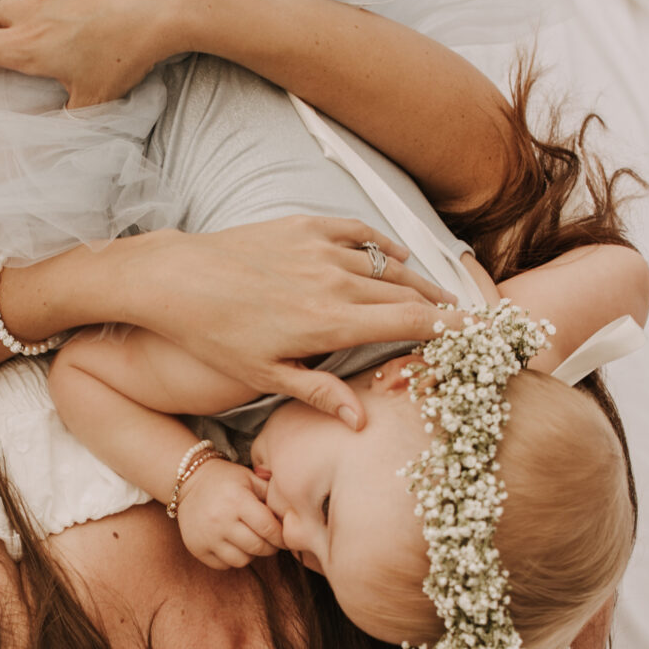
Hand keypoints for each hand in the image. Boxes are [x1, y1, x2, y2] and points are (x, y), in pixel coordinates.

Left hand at [118, 216, 454, 426]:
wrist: (174, 280)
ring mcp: (319, 249)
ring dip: (417, 279)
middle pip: (408, 291)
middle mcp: (333, 281)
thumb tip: (361, 423)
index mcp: (329, 322)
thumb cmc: (214, 335)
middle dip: (442, 305)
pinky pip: (358, 232)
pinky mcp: (303, 226)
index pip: (409, 321)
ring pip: (386, 263)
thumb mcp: (264, 375)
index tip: (474, 336)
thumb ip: (318, 392)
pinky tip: (397, 256)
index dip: (449, 328)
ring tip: (439, 294)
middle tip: (467, 319)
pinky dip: (383, 245)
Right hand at [176, 459, 283, 569]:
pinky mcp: (196, 548)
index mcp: (237, 500)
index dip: (281, 537)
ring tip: (250, 541)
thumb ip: (272, 495)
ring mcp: (207, 536)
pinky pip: (224, 565)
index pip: (268, 528)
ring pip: (242, 560)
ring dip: (251, 554)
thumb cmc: (226, 480)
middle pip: (257, 547)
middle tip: (271, 541)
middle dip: (270, 547)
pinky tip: (233, 545)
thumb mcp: (250, 478)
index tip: (284, 537)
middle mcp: (220, 519)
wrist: (189, 481)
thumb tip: (294, 517)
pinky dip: (232, 558)